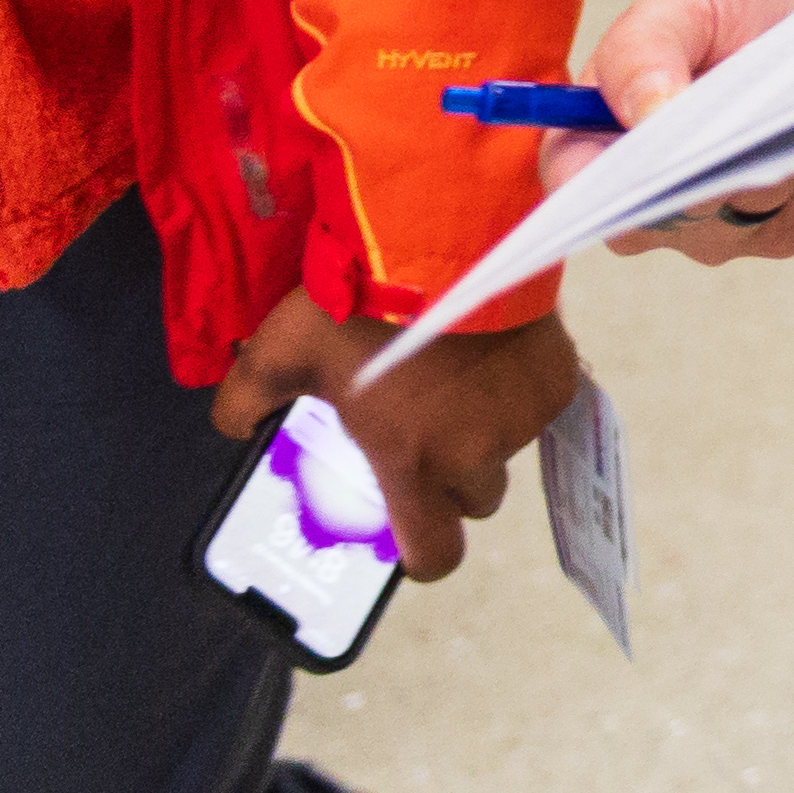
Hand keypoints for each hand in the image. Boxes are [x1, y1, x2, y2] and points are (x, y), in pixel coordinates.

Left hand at [213, 289, 580, 578]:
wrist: (446, 238)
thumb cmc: (359, 305)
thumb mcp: (278, 352)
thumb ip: (243, 401)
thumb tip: (233, 428)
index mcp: (411, 463)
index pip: (435, 554)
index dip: (424, 553)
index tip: (413, 532)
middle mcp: (475, 455)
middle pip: (475, 499)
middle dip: (455, 476)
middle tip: (430, 430)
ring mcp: (524, 419)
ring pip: (508, 447)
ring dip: (489, 429)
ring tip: (460, 376)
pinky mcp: (560, 380)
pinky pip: (541, 403)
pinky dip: (521, 388)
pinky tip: (494, 351)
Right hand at [552, 0, 793, 260]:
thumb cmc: (729, 7)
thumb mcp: (681, 3)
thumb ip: (644, 51)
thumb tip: (646, 114)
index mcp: (592, 140)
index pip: (577, 191)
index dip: (607, 191)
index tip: (660, 159)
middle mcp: (643, 198)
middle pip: (663, 219)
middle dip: (711, 172)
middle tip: (752, 123)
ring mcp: (706, 226)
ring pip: (736, 222)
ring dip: (774, 166)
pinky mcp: (770, 232)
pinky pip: (792, 227)